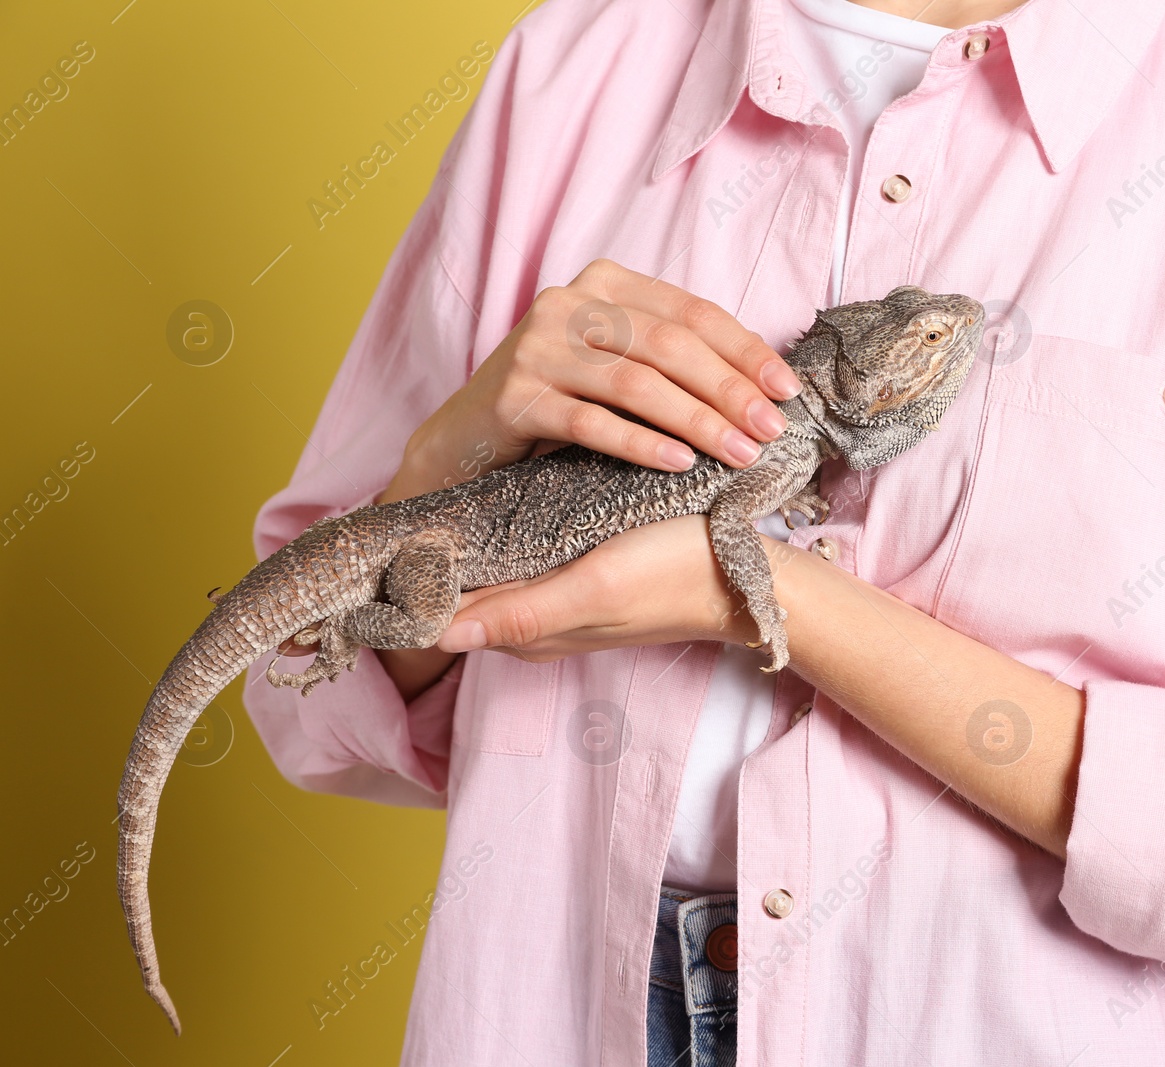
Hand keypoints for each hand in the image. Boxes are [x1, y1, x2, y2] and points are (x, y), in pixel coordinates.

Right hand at [382, 259, 802, 501]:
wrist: (465, 437)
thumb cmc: (561, 400)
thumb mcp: (617, 363)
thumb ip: (673, 357)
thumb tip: (764, 385)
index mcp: (605, 283)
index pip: (692, 313)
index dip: (746, 351)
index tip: (787, 390)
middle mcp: (568, 304)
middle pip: (670, 346)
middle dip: (730, 391)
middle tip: (771, 431)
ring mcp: (537, 349)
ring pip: (637, 384)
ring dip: (698, 423)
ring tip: (739, 454)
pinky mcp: (515, 398)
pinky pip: (591, 423)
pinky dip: (642, 445)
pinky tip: (680, 464)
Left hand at [432, 515, 760, 658]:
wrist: (747, 575)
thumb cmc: (674, 574)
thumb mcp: (597, 588)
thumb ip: (522, 611)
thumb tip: (437, 633)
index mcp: (529, 629)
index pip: (448, 608)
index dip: (413, 577)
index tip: (382, 538)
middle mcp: (536, 617)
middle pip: (466, 586)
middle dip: (434, 555)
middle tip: (405, 495)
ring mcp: (559, 595)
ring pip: (494, 568)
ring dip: (470, 541)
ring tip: (442, 487)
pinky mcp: (581, 572)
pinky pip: (527, 556)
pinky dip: (509, 535)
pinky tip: (504, 497)